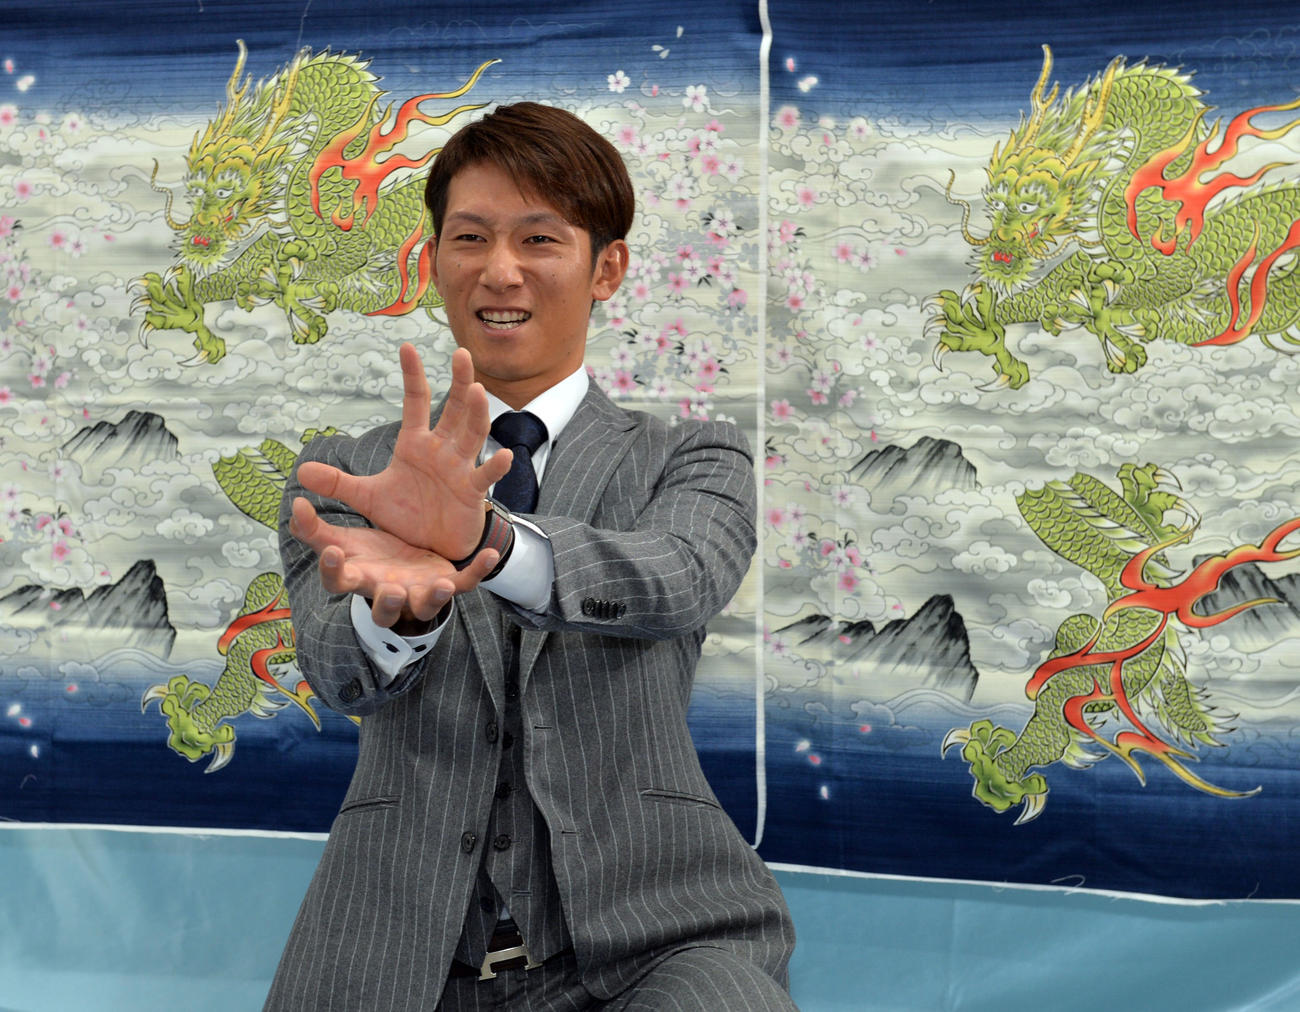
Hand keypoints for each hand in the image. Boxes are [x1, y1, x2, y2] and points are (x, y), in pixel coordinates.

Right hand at [289, 496, 499, 627]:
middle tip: (391, 590)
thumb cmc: (371, 554)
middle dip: (387, 602)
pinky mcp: (448, 584)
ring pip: (426, 606)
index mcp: (358, 578)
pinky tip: (490, 553)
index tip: (330, 551)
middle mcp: (388, 592)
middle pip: (384, 608)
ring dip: (434, 598)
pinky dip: (478, 570)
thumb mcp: (344, 538)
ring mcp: (420, 593)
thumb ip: (316, 526)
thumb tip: (294, 502)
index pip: (338, 582)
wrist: (408, 562)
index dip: (332, 570)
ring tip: (441, 585)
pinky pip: (467, 583)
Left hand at [296, 343, 512, 559]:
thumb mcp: (368, 498)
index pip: (415, 403)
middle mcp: (441, 450)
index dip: (412, 375)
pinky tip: (506, 454)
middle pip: (453, 410)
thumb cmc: (407, 516)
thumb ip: (338, 483)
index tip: (407, 347)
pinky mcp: (472, 493)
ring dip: (476, 414)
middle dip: (459, 382)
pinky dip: (496, 466)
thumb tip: (302, 470)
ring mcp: (460, 468)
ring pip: (472, 435)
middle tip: (462, 354)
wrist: (432, 547)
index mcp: (416, 444)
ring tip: (478, 391)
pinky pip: (485, 476)